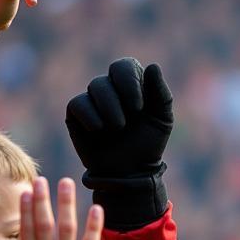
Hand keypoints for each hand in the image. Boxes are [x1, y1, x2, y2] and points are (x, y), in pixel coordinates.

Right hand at [0, 177, 102, 239]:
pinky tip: (96, 208)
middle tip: (42, 179)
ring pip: (67, 230)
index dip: (26, 208)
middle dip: (43, 200)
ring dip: (66, 204)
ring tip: (66, 183)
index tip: (27, 190)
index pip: (27, 230)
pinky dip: (94, 227)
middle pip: (45, 224)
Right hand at [65, 58, 173, 228]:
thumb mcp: (162, 120)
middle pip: (108, 76)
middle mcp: (111, 89)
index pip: (125, 66)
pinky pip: (77, 104)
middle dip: (119, 97)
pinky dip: (90, 116)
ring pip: (95, 87)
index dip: (130, 81)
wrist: (130, 173)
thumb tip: (153, 66)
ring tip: (117, 128)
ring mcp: (93, 101)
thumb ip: (162, 94)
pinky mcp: (76, 115)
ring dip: (108, 108)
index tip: (139, 107)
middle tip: (128, 119)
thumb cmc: (148, 145)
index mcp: (132, 85)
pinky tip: (100, 130)